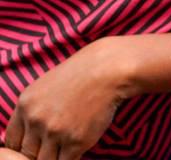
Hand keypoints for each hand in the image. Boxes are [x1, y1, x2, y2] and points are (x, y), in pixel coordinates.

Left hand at [2, 39, 126, 159]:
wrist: (110, 68)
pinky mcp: (75, 141)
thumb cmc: (81, 74)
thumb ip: (32, 110)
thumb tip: (24, 137)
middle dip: (40, 151)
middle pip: (28, 154)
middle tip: (56, 142)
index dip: (24, 146)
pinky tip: (79, 143)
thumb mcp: (46, 85)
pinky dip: (71, 156)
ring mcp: (55, 131)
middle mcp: (36, 119)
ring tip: (68, 142)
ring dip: (56, 155)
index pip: (11, 142)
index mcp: (25, 104)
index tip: (35, 145)